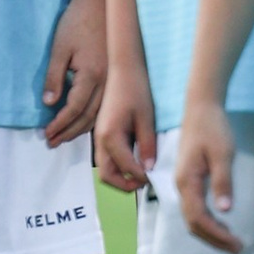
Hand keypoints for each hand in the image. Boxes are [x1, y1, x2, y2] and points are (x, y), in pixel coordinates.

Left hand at [41, 0, 105, 149]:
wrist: (100, 3)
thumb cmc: (77, 22)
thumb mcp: (59, 48)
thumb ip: (54, 77)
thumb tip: (49, 103)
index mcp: (92, 74)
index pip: (74, 109)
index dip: (59, 123)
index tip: (47, 133)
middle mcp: (106, 81)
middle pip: (88, 117)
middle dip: (69, 132)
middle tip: (52, 142)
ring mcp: (113, 79)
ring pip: (99, 113)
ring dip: (80, 128)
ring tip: (64, 137)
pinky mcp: (114, 75)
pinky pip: (104, 104)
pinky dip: (92, 117)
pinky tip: (82, 122)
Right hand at [94, 54, 157, 196]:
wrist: (123, 69)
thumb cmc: (135, 89)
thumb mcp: (146, 119)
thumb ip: (147, 145)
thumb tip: (149, 168)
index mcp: (110, 136)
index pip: (125, 167)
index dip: (140, 177)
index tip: (154, 178)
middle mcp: (100, 139)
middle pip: (107, 175)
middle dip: (124, 184)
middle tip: (144, 183)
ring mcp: (98, 136)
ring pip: (104, 167)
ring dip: (120, 175)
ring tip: (140, 174)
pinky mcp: (102, 132)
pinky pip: (106, 156)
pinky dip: (118, 164)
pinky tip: (134, 159)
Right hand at [174, 103, 241, 252]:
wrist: (201, 106)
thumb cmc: (213, 127)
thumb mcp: (222, 153)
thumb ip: (222, 181)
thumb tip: (224, 209)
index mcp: (187, 181)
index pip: (199, 219)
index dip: (217, 235)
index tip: (237, 243)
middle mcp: (181, 185)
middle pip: (192, 223)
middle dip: (214, 239)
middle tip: (237, 247)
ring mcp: (183, 182)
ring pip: (192, 217)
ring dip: (209, 232)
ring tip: (230, 240)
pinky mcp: (189, 178)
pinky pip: (194, 207)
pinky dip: (206, 221)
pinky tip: (220, 222)